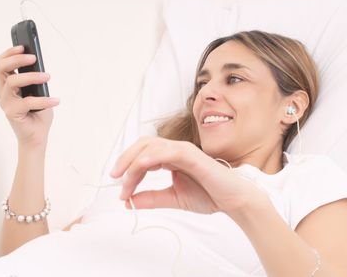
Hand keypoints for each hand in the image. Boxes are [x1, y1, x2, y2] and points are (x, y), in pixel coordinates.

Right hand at [0, 45, 59, 145]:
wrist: (37, 137)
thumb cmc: (38, 114)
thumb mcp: (39, 92)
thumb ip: (37, 81)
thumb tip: (43, 68)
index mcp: (8, 85)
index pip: (1, 64)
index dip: (9, 53)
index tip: (23, 47)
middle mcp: (4, 92)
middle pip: (1, 68)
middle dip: (16, 59)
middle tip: (33, 58)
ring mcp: (6, 102)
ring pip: (13, 81)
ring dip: (31, 76)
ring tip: (48, 77)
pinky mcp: (12, 113)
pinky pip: (27, 102)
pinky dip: (44, 100)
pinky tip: (55, 100)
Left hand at [109, 136, 267, 215]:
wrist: (232, 200)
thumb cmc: (209, 195)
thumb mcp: (173, 198)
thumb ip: (152, 198)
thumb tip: (128, 202)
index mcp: (171, 158)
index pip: (142, 157)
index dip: (128, 172)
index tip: (122, 193)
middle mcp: (175, 151)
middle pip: (143, 145)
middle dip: (125, 159)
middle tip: (114, 178)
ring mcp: (184, 151)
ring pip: (152, 146)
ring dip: (134, 160)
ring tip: (125, 180)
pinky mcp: (192, 155)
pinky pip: (169, 151)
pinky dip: (152, 156)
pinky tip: (141, 166)